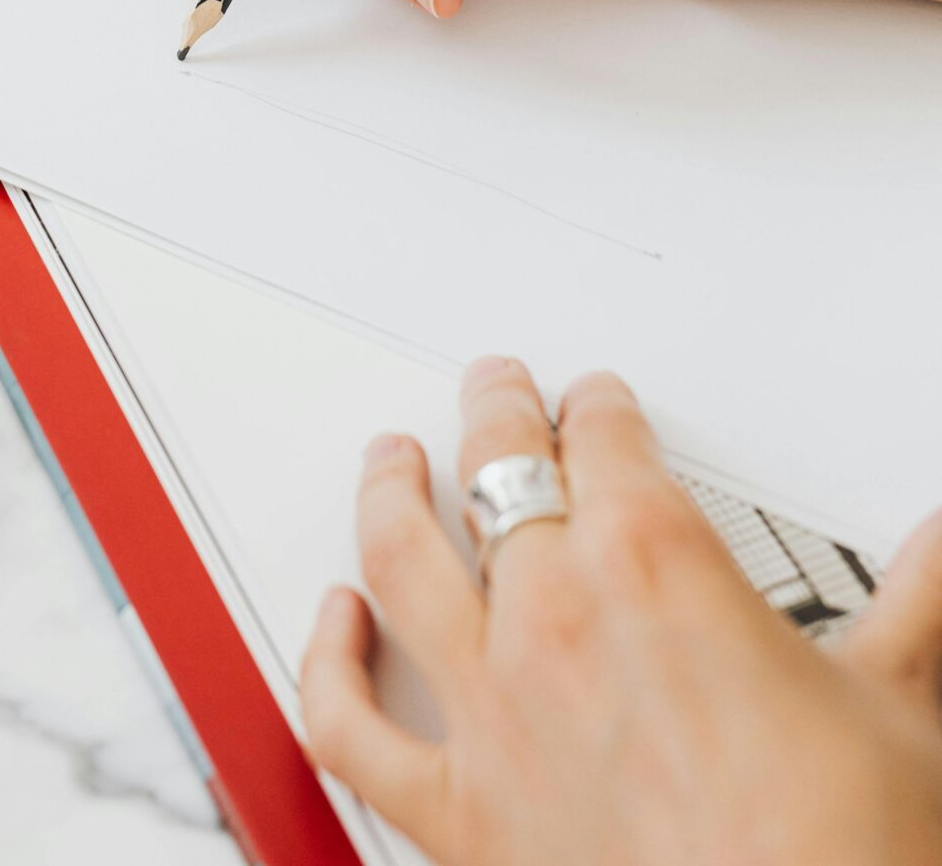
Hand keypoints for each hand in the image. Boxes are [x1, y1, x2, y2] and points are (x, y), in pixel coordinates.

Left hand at [300, 357, 941, 865]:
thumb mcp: (904, 703)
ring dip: (388, 494)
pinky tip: (331, 622)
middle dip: (493, 417)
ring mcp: (493, 711)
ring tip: (388, 459)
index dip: (595, 408)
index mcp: (655, 567)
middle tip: (492, 390)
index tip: (595, 401)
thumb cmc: (845, 858)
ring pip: (401, 560)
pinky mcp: (456, 811)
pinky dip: (326, 662)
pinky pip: (353, 725)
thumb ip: (917, 601)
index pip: (602, 440)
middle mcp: (555, 618)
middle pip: (497, 473)